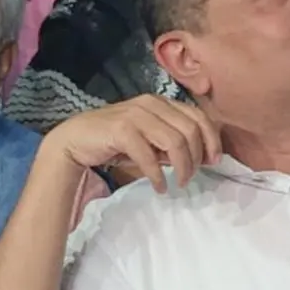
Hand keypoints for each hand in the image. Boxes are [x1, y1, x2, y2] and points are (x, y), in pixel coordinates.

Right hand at [44, 95, 222, 192]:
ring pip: (175, 140)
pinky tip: (159, 187)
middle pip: (190, 129)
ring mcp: (136, 114)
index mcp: (162, 102)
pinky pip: (149, 155)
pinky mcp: (121, 129)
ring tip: (179, 183)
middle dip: (197, 157)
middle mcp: (151, 103)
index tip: (214, 161)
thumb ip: (173, 142)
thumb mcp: (150, 140)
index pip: (198, 116)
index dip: (211, 139)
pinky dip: (157, 175)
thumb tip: (202, 157)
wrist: (75, 141)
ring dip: (182, 167)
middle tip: (191, 177)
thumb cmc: (116, 141)